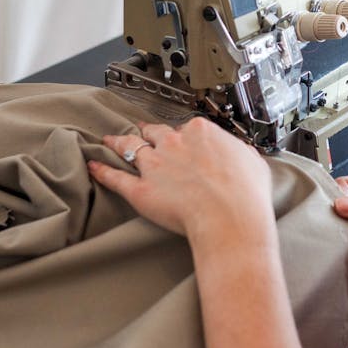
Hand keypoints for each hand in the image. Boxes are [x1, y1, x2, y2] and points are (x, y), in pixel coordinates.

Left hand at [87, 117, 273, 241]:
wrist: (230, 219)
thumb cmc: (245, 194)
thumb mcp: (253, 163)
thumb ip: (241, 154)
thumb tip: (242, 155)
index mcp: (201, 132)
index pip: (188, 128)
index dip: (186, 136)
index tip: (185, 141)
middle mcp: (174, 143)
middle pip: (156, 132)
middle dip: (149, 131)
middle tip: (143, 130)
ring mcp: (154, 165)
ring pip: (131, 147)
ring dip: (119, 143)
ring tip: (110, 140)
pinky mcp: (140, 190)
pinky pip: (116, 178)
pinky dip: (103, 171)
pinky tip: (94, 167)